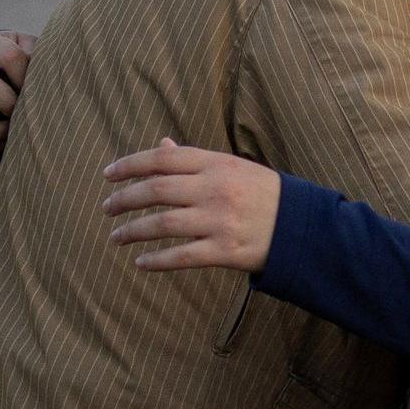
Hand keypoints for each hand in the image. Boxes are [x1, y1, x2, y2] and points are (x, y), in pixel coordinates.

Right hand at [0, 30, 36, 154]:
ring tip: (14, 134)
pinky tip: (2, 145)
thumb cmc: (15, 57)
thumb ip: (38, 55)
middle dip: (8, 103)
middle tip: (23, 113)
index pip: (9, 57)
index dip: (27, 77)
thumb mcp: (25, 47)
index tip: (38, 91)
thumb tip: (50, 79)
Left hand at [99, 138, 281, 272]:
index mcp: (217, 164)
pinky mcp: (225, 252)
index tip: (107, 174)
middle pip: (155, 190)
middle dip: (124, 199)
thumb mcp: (233, 168)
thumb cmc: (264, 195)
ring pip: (162, 224)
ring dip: (132, 231)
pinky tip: (140, 262)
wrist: (303, 228)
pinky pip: (181, 257)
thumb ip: (195, 160)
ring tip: (115, 236)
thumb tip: (160, 146)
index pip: (161, 159)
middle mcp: (215, 190)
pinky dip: (156, 261)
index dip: (129, 165)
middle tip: (106, 208)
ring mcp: (219, 221)